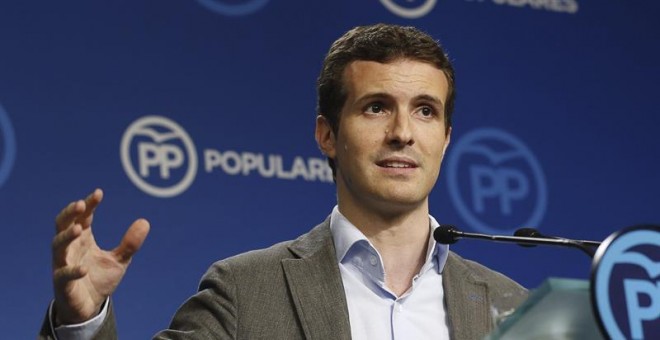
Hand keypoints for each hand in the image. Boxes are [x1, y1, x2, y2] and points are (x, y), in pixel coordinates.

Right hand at [52, 188, 149, 323]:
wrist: (89, 307)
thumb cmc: (100, 279)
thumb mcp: (119, 260)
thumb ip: (130, 243)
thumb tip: (145, 221)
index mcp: (83, 239)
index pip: (83, 217)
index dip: (89, 204)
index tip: (99, 193)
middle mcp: (70, 248)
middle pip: (62, 225)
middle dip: (69, 214)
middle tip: (79, 204)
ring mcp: (63, 264)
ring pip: (57, 246)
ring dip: (66, 236)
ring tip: (78, 228)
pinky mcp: (62, 283)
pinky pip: (63, 275)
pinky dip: (72, 270)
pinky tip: (84, 268)